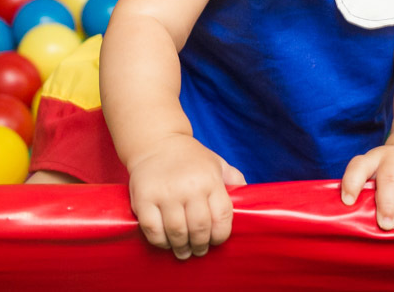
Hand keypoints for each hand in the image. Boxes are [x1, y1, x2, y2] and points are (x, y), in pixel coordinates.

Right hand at [127, 135, 245, 259]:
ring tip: (183, 251)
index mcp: (210, 180)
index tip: (216, 241)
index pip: (222, 217)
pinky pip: (153, 230)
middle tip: (199, 250)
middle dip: (201, 245)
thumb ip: (234, 179)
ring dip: (182, 247)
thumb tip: (250, 199)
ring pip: (177, 232)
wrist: (156, 142)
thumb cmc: (190, 157)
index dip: (221, 235)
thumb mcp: (216, 163)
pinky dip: (160, 241)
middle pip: (199, 228)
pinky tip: (165, 241)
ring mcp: (165, 193)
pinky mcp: (143, 198)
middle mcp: (189, 187)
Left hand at [340, 143, 393, 230]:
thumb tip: (360, 225)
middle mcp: (393, 156)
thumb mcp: (377, 177)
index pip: (359, 166)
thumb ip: (370, 194)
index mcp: (373, 159)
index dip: (351, 182)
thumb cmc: (392, 176)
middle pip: (388, 177)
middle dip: (386, 202)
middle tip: (386, 225)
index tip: (348, 202)